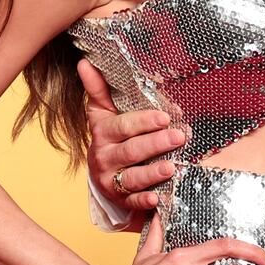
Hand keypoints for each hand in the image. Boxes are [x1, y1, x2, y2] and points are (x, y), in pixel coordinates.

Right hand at [80, 60, 188, 217]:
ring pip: (133, 178)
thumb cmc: (111, 135)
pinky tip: (157, 199)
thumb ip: (99, 88)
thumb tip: (85, 62)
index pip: (123, 125)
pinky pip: (133, 202)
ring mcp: (111, 180)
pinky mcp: (121, 200)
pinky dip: (144, 202)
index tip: (164, 116)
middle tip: (180, 136)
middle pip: (132, 151)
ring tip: (171, 167)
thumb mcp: (103, 112)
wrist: (103, 173)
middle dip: (157, 143)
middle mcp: (104, 157)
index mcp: (103, 132)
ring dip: (153, 173)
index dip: (144, 121)